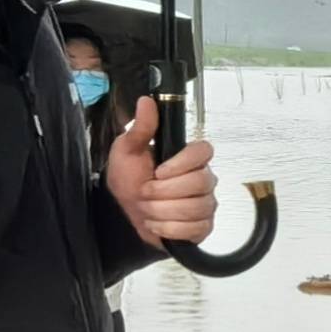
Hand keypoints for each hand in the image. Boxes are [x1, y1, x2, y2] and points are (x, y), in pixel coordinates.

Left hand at [106, 101, 217, 247]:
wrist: (125, 212)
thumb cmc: (128, 179)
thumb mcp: (126, 151)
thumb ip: (140, 128)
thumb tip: (146, 102)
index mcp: (187, 157)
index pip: (204, 151)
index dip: (182, 163)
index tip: (159, 171)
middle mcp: (203, 178)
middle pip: (200, 183)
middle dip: (164, 193)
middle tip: (145, 193)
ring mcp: (205, 203)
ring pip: (196, 208)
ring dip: (163, 212)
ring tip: (148, 209)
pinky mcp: (203, 226)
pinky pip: (195, 229)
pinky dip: (170, 229)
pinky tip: (157, 224)